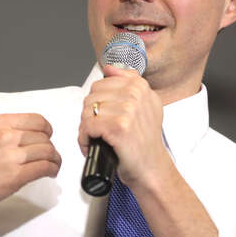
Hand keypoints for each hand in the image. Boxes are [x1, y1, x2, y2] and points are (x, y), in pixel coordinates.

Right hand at [0, 113, 60, 222]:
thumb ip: (4, 132)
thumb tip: (27, 136)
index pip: (37, 120)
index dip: (47, 130)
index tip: (47, 137)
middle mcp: (7, 135)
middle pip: (44, 137)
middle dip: (50, 148)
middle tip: (49, 157)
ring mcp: (12, 155)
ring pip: (48, 152)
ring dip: (54, 160)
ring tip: (53, 166)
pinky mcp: (15, 175)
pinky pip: (45, 168)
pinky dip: (52, 170)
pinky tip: (50, 173)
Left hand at [78, 65, 170, 189]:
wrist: (151, 168)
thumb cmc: (144, 141)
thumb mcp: (144, 105)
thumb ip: (128, 82)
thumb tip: (109, 68)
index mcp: (140, 86)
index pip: (100, 85)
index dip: (98, 104)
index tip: (105, 117)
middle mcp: (135, 95)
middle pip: (91, 97)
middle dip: (90, 116)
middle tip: (100, 131)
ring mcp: (128, 110)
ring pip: (87, 112)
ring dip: (86, 129)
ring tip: (98, 139)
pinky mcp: (118, 127)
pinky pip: (87, 126)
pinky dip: (84, 139)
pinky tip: (93, 145)